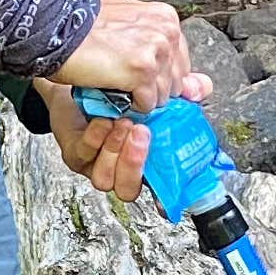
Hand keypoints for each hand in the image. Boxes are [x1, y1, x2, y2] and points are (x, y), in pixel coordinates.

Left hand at [37, 73, 218, 198]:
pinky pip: (84, 155)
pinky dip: (95, 138)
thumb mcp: (153, 89)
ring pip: (104, 179)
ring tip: (122, 123)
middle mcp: (120, 170)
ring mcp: (96, 165)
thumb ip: (181, 90)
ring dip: (115, 151)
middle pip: (129, 190)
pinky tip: (102, 120)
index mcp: (145, 162)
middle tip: (142, 132)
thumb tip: (200, 87)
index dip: (167, 194)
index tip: (176, 182)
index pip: (158, 190)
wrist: (82, 80)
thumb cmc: (118, 92)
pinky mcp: (75, 154)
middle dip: (135, 163)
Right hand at [52, 0, 193, 111]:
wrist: (56, 28)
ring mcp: (156, 50)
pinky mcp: (142, 70)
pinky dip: (128, 104)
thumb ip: (161, 50)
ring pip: (162, 96)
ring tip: (115, 81)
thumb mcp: (129, 28)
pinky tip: (112, 88)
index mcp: (166, 18)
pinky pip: (146, 104)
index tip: (138, 75)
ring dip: (138, 97)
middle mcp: (166, 32)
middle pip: (175, 82)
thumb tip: (199, 86)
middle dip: (151, 87)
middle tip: (122, 77)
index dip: (159, 76)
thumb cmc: (83, 27)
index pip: (181, 64)